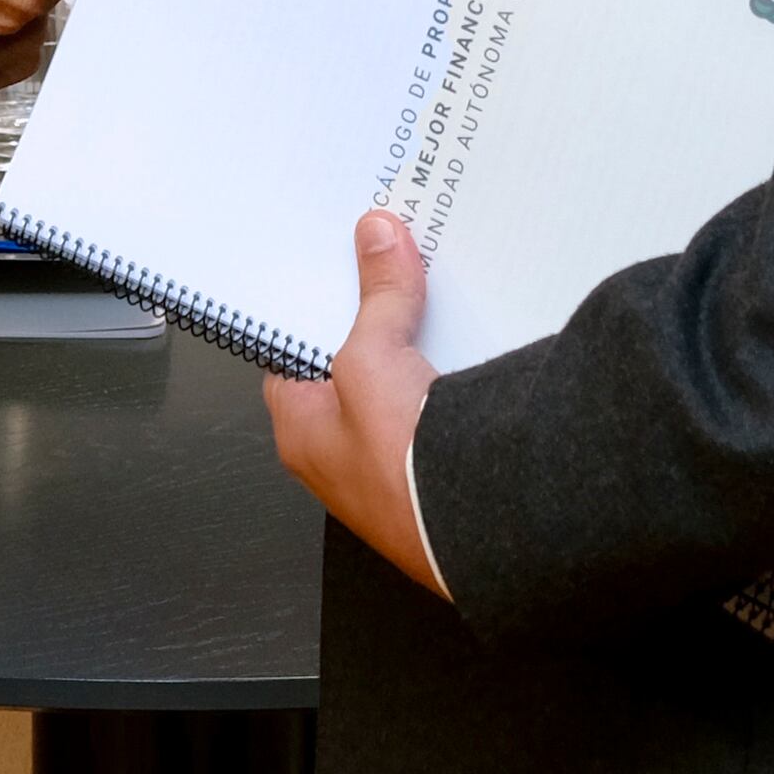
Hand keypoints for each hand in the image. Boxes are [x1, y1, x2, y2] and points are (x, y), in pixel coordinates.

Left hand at [264, 212, 446, 598]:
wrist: (482, 534)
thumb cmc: (403, 474)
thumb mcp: (373, 359)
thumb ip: (377, 296)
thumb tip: (376, 239)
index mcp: (301, 430)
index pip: (292, 351)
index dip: (312, 306)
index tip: (336, 267)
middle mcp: (341, 453)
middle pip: (352, 364)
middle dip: (375, 320)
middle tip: (395, 267)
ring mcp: (393, 464)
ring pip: (402, 385)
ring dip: (420, 347)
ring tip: (440, 295)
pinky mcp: (442, 472)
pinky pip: (443, 409)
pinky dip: (457, 376)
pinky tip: (479, 347)